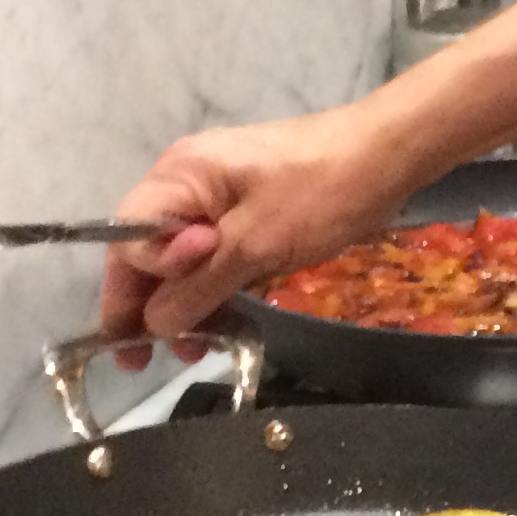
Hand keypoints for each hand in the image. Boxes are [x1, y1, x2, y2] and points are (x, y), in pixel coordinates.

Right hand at [99, 104, 420, 339]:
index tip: (167, 317)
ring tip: (192, 351)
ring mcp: (218, 194)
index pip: (126, 238)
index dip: (135, 285)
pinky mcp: (248, 208)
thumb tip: (152, 325)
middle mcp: (187, 180)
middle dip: (146, 304)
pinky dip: (212, 286)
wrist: (390, 154)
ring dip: (181, 303)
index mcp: (178, 175)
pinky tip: (217, 325)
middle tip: (144, 361)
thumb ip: (198, 286)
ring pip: (180, 256)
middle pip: (145, 249)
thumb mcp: (255, 245)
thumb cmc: (322, 193)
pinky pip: (213, 252)